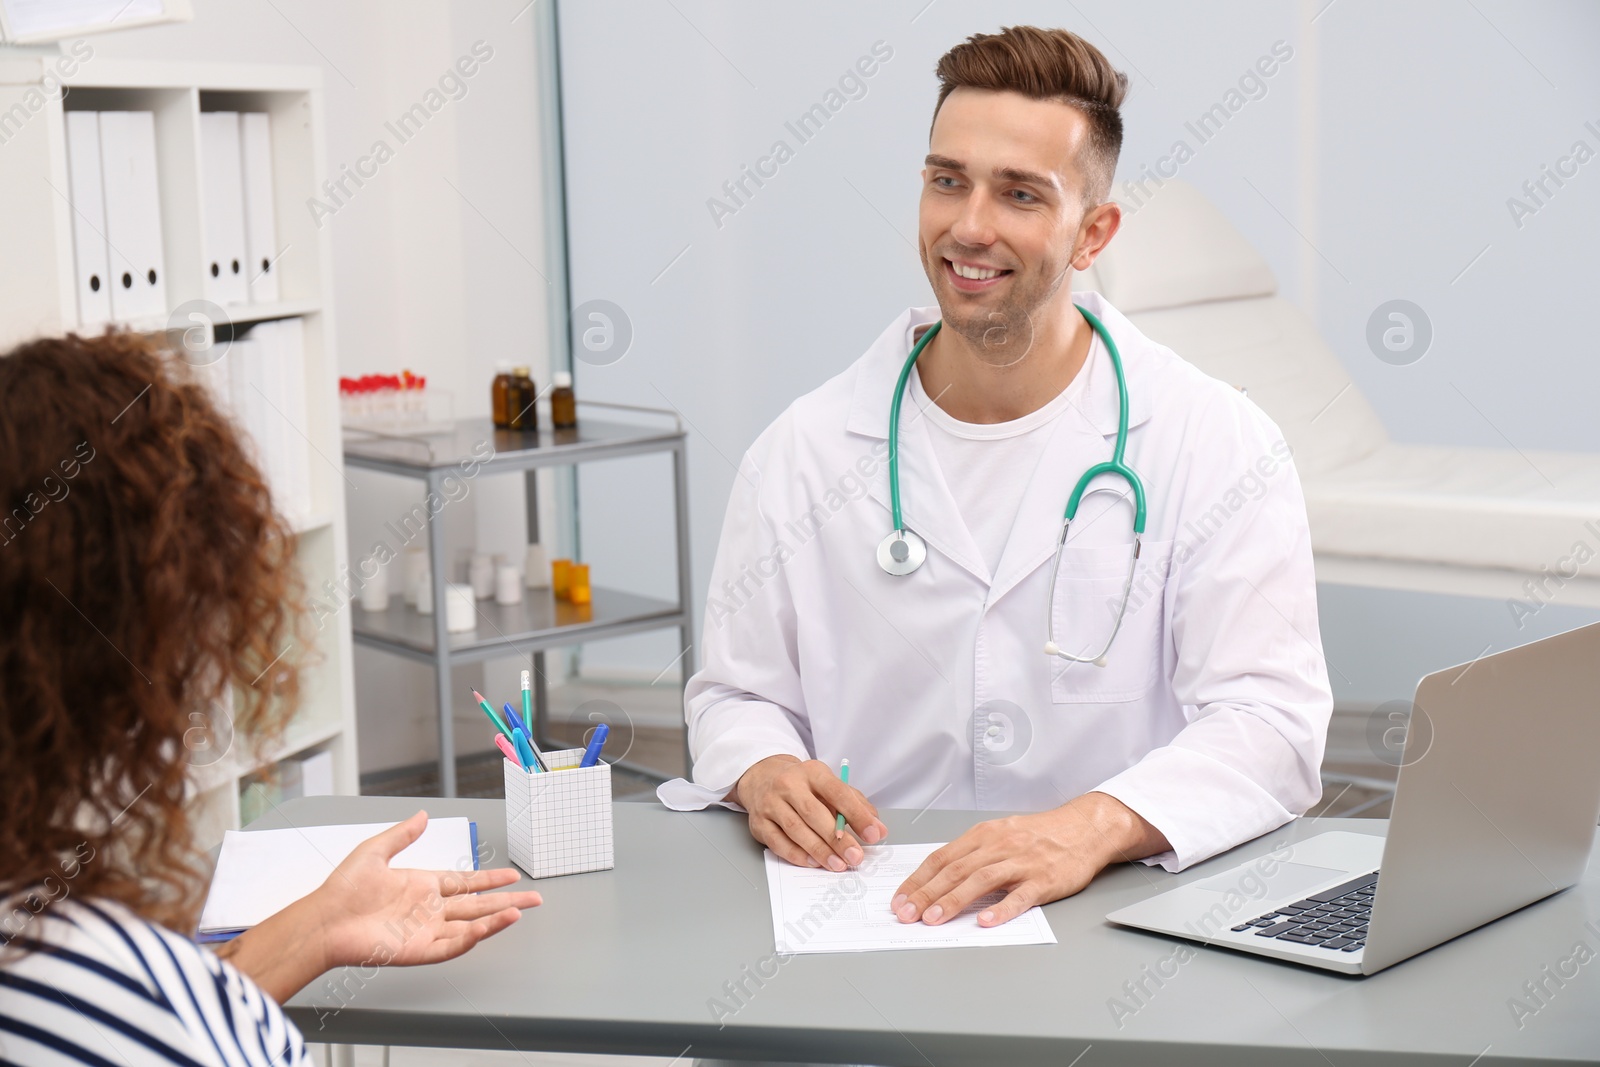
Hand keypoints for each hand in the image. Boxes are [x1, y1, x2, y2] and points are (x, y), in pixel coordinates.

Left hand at [218, 810, 541, 1001]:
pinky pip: (454, 945)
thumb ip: (403, 834)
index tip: (511, 875)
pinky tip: (491, 926)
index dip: (489, 878)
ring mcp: (427, 930)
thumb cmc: (342, 890)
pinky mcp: (420, 949)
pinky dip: (476, 936)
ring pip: (472, 925)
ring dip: (496, 919)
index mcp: (422, 886)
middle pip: (477, 905)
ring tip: (520, 911)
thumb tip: (421, 815)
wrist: (325, 920)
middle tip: (534, 899)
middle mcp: (429, 909)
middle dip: (507, 901)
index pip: (465, 882)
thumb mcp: (375, 851)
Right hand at [730, 755, 887, 871]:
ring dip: (819, 850)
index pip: (837, 792)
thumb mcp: (830, 786)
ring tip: (838, 864)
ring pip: (796, 830)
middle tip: (856, 856)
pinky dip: (798, 855)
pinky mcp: (759, 823)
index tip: (873, 834)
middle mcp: (788, 784)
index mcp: (812, 772)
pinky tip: (814, 863)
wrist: (763, 779)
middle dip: (838, 839)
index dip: (857, 814)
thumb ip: (856, 805)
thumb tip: (877, 829)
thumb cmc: (804, 787)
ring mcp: (771, 803)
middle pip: (814, 813)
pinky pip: (779, 843)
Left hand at [891, 792, 1168, 927]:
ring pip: (981, 881)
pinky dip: (1001, 908)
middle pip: (955, 870)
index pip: (942, 858)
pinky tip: (985, 921)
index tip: (900, 899)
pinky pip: (1020, 896)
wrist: (1084, 829)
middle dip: (926, 893)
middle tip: (906, 914)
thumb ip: (973, 854)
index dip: (918, 879)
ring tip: (933, 919)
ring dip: (953, 901)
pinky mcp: (1045, 879)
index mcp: (984, 835)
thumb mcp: (1001, 835)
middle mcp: (999, 846)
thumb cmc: (1039, 835)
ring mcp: (1022, 862)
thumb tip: (938, 879)